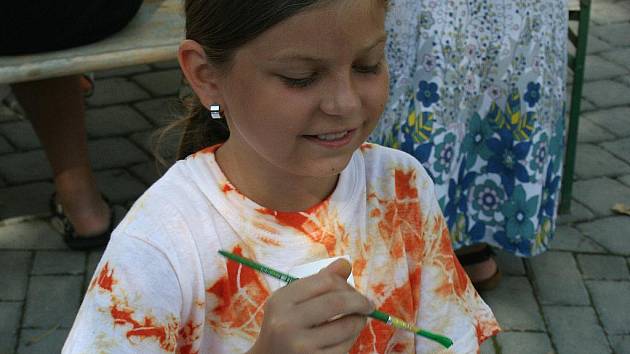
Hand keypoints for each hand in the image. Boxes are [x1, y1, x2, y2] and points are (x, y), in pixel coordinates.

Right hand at [248, 259, 373, 353]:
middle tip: (368, 305)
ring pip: (346, 326)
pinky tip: (346, 337)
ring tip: (358, 320)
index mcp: (281, 300)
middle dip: (360, 301)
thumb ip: (318, 282)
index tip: (355, 290)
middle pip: (337, 302)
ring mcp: (300, 346)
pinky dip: (351, 339)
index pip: (324, 281)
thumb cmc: (283, 326)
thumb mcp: (291, 301)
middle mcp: (287, 322)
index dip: (346, 283)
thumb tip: (345, 264)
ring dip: (359, 321)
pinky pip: (344, 346)